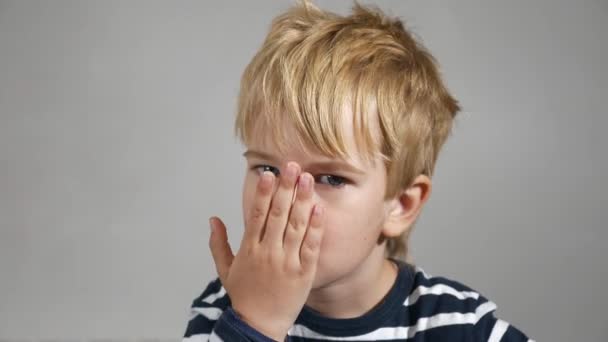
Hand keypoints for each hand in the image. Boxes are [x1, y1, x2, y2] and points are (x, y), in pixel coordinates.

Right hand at [208, 162, 324, 340]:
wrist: (259, 325)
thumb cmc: (244, 296)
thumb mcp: (225, 270)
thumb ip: (218, 243)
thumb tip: (213, 219)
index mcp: (249, 250)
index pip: (257, 215)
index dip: (263, 193)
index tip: (268, 174)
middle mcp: (268, 253)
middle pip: (277, 214)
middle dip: (285, 188)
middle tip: (291, 166)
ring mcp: (287, 262)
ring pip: (296, 226)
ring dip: (302, 200)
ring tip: (307, 179)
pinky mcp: (304, 272)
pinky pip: (311, 245)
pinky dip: (316, 227)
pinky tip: (320, 208)